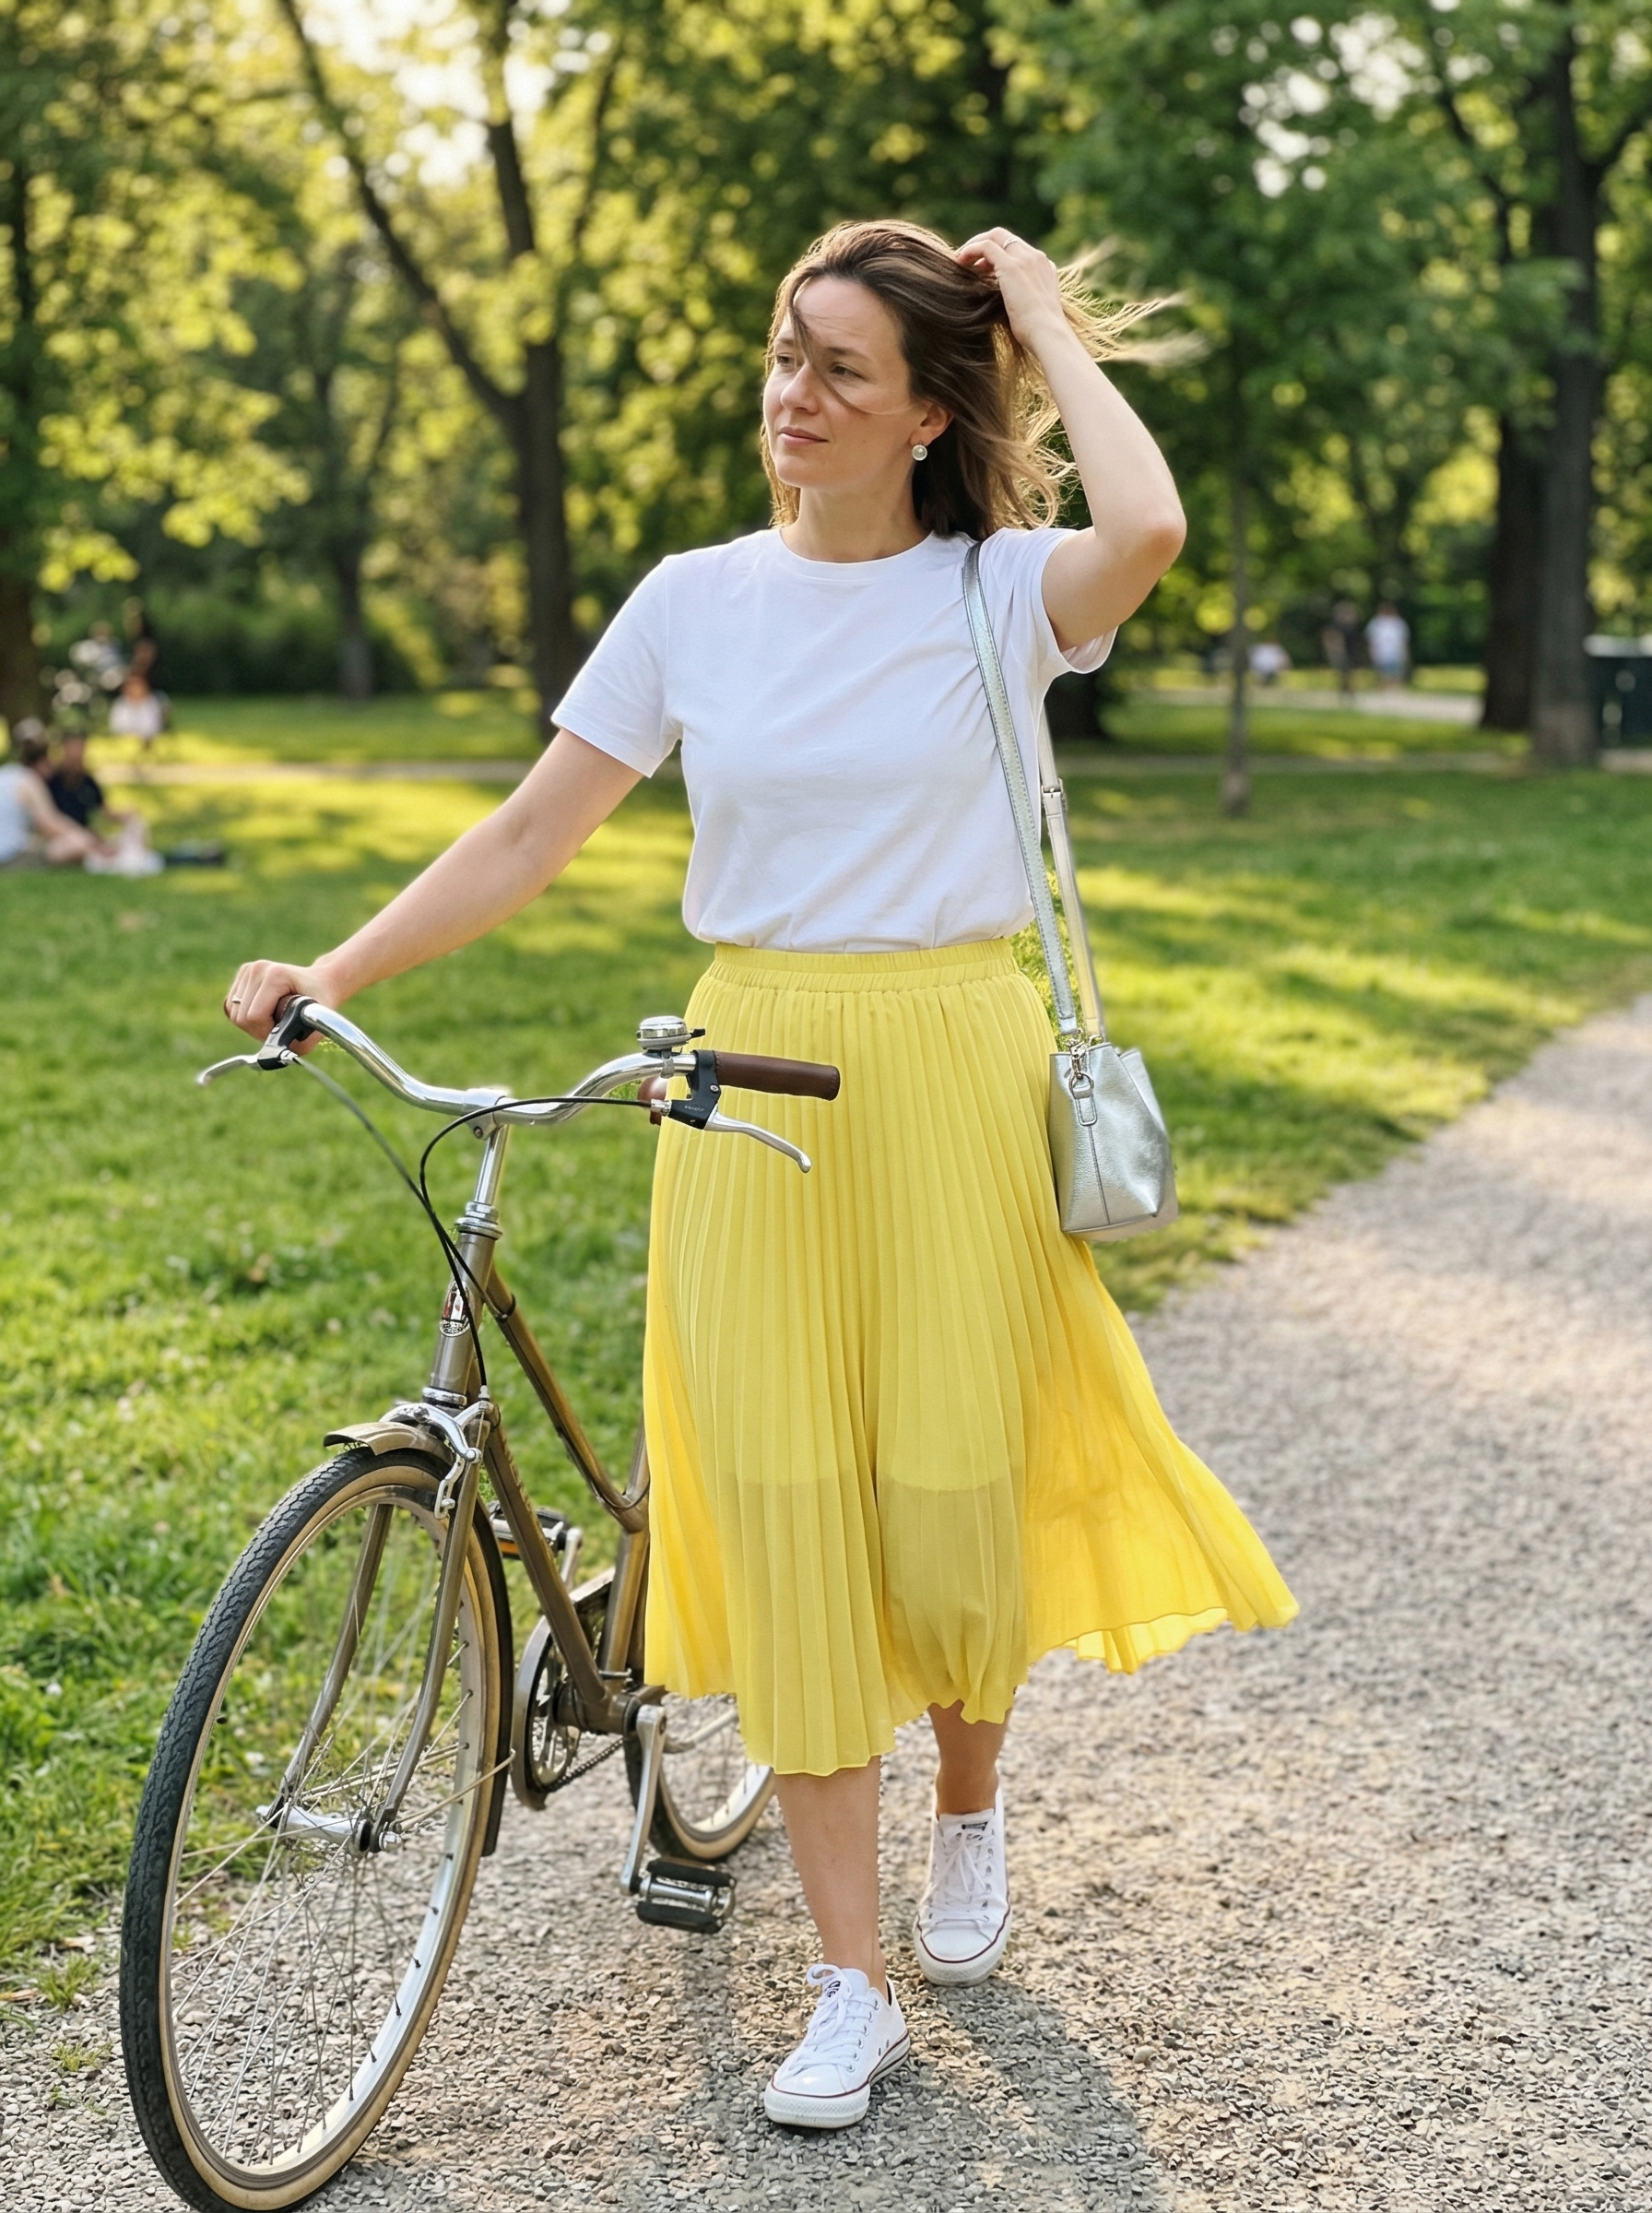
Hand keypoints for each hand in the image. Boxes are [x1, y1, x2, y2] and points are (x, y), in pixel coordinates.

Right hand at [223, 958, 339, 1045]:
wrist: (320, 981)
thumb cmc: (321, 1002)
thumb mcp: (319, 1024)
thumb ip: (302, 1044)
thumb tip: (279, 1056)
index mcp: (276, 975)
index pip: (255, 1017)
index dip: (267, 1032)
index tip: (285, 1030)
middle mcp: (258, 969)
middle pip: (241, 1017)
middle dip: (259, 1030)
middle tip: (280, 1026)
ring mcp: (248, 969)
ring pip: (233, 1013)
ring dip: (252, 1025)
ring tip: (274, 1018)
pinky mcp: (242, 974)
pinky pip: (231, 1006)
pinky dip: (244, 1016)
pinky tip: (263, 1012)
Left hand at [955, 229, 1069, 355]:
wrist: (1048, 335)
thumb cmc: (1039, 333)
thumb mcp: (1033, 311)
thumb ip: (1024, 299)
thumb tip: (1009, 305)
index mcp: (1044, 267)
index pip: (1017, 248)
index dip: (997, 253)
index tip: (981, 268)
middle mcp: (1035, 257)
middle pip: (1005, 237)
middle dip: (983, 243)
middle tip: (967, 260)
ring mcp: (1024, 259)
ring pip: (995, 236)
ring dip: (974, 245)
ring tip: (960, 261)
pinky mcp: (1011, 266)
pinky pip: (986, 246)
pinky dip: (971, 250)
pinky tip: (960, 261)